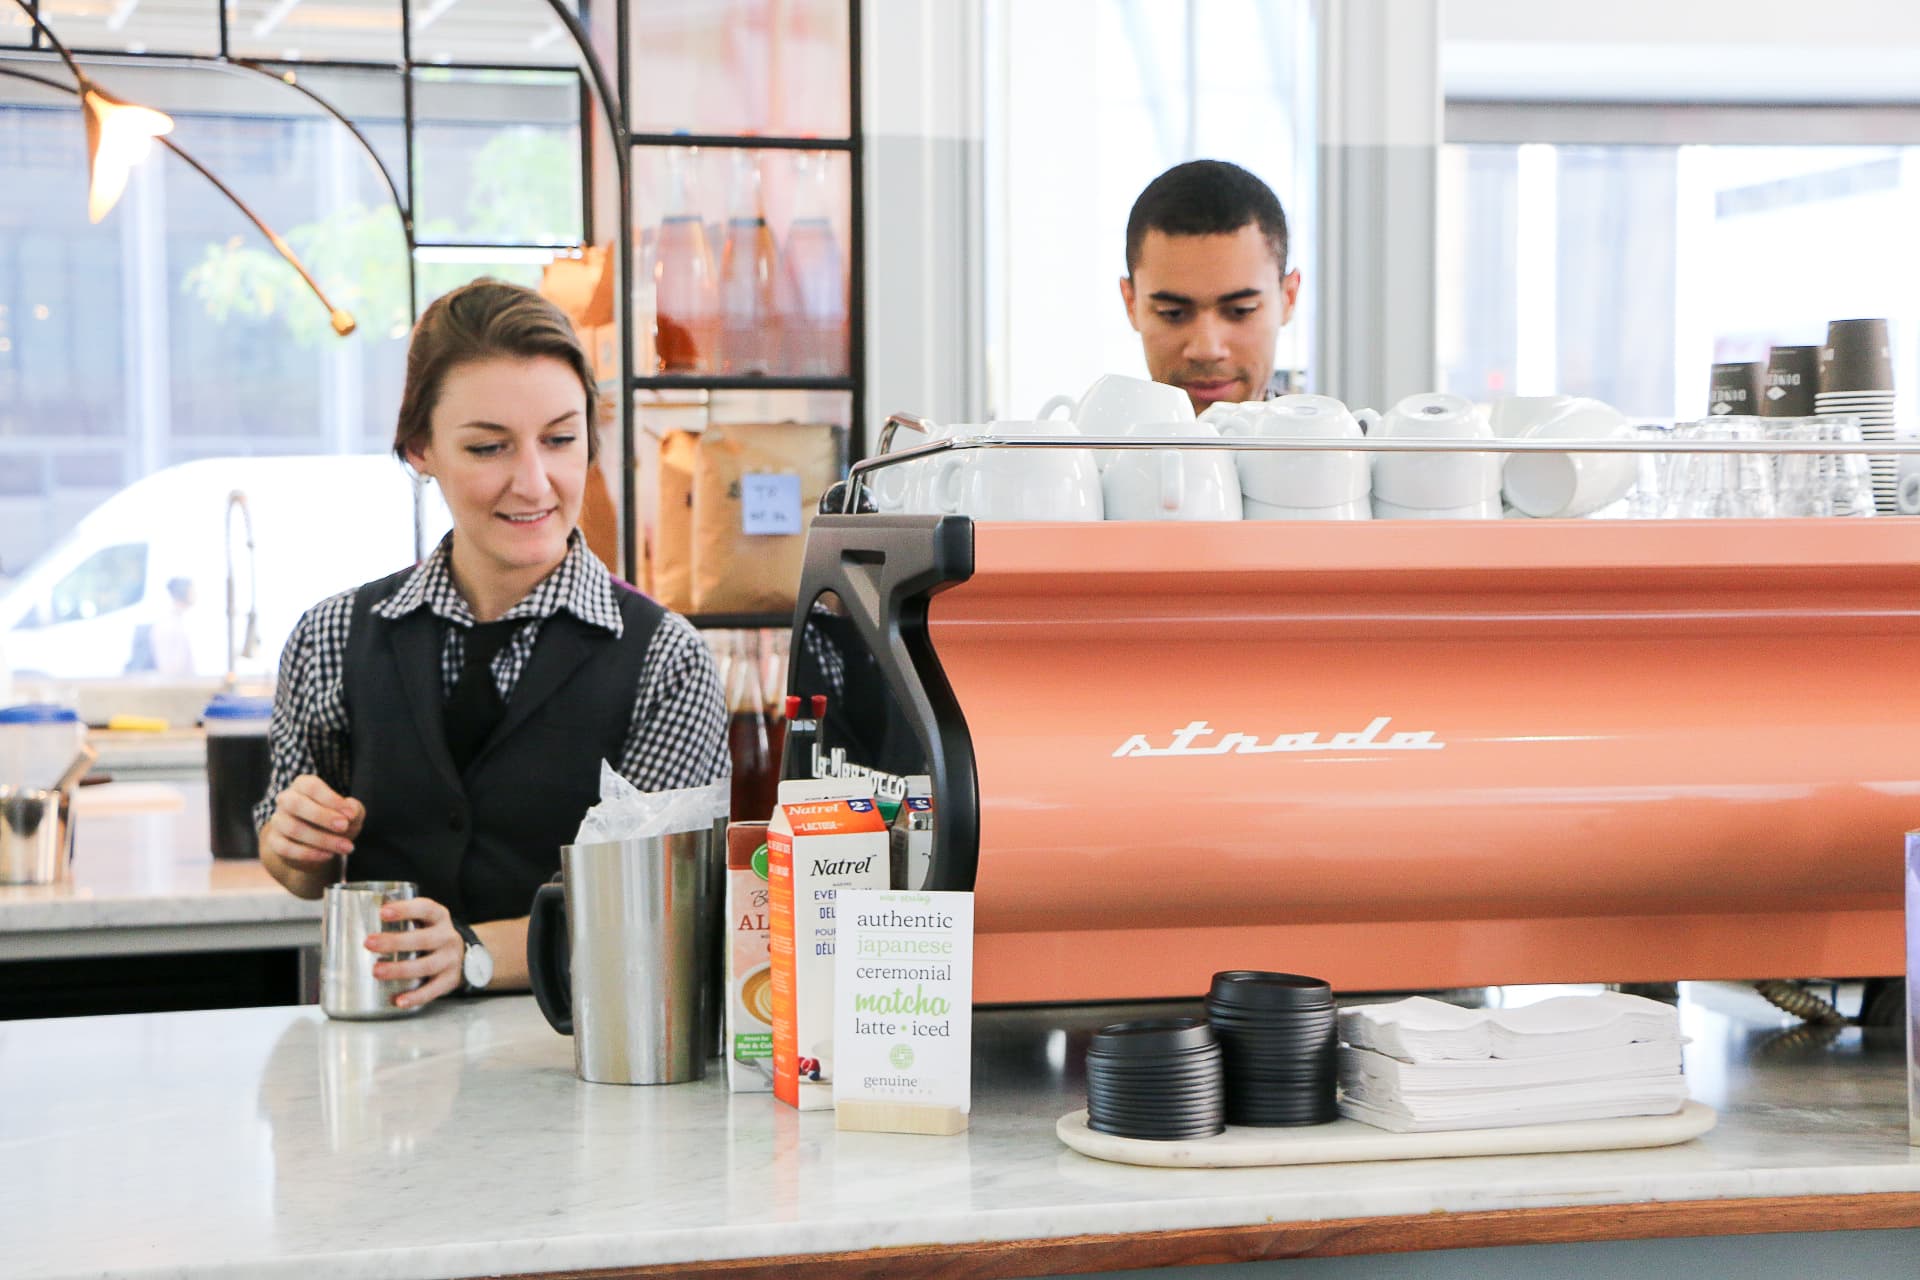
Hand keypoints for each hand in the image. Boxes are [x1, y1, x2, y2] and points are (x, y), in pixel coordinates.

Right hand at [262, 774, 363, 871]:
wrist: (317, 846)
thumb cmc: (335, 822)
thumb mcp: (350, 814)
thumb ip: (354, 809)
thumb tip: (351, 812)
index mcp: (303, 785)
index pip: (311, 786)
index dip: (331, 799)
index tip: (350, 814)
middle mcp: (286, 799)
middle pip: (296, 804)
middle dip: (322, 816)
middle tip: (344, 827)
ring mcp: (278, 820)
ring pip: (293, 828)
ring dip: (322, 839)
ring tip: (345, 847)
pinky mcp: (274, 841)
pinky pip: (286, 848)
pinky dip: (309, 853)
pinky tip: (328, 855)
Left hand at [369, 895, 462, 1009]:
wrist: (462, 956)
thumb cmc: (430, 936)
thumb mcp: (423, 922)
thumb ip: (399, 920)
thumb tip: (351, 917)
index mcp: (439, 917)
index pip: (425, 908)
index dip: (405, 909)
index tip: (382, 912)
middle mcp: (448, 937)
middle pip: (424, 939)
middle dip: (395, 941)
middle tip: (368, 943)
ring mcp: (451, 959)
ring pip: (426, 965)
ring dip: (400, 969)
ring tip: (376, 971)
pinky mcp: (450, 980)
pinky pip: (433, 990)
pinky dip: (416, 996)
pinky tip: (398, 1000)